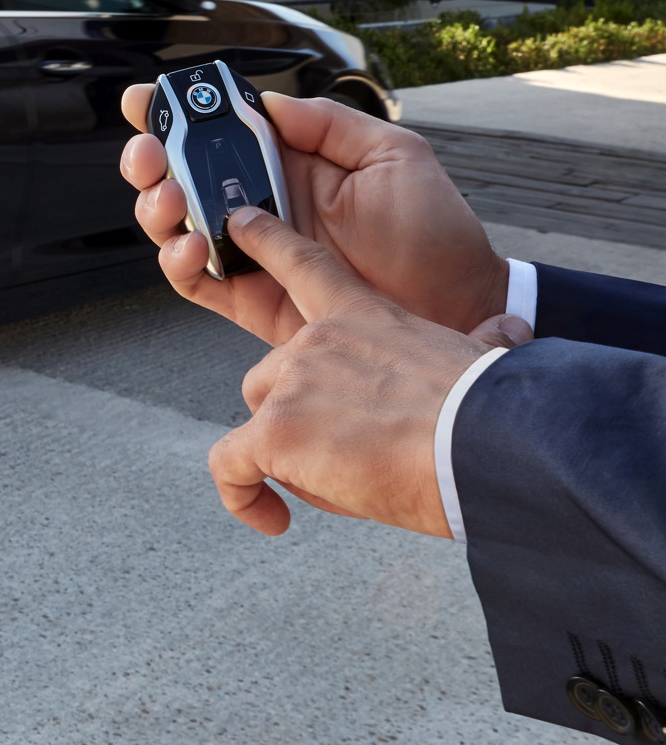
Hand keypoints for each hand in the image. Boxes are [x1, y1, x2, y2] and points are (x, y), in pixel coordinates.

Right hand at [119, 85, 506, 344]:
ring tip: (173, 200)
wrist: (454, 308)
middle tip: (151, 153)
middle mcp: (260, 205)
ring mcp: (251, 253)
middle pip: (179, 176)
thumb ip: (329, 124)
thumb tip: (269, 103)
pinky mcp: (249, 299)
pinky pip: (194, 281)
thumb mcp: (393, 156)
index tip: (145, 99)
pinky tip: (195, 246)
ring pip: (175, 226)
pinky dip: (179, 262)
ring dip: (158, 208)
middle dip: (150, 159)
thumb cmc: (434, 235)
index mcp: (288, 163)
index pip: (217, 132)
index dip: (175, 113)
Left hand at [208, 206, 531, 536]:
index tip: (238, 223)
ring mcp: (290, 383)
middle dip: (298, 417)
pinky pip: (231, 468)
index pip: (303, 265)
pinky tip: (273, 520)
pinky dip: (243, 496)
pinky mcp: (274, 432)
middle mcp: (315, 340)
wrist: (492, 444)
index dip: (266, 242)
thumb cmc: (496, 411)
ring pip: (259, 420)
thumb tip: (511, 328)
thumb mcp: (484, 356)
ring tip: (346, 485)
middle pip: (272, 375)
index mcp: (364, 314)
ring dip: (287, 455)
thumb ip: (479, 341)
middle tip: (354, 454)